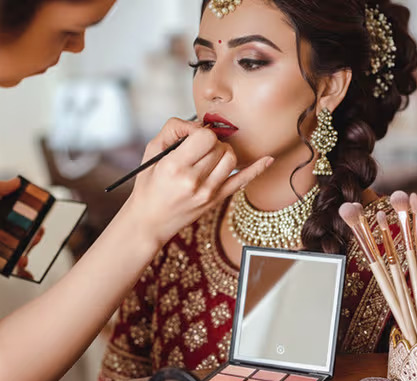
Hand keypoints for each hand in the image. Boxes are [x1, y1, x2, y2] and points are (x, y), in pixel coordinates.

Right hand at [124, 118, 272, 244]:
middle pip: (219, 146)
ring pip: (231, 158)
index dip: (200, 131)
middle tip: (198, 148)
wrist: (149, 221)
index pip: (204, 137)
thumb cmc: (148, 184)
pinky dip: (257, 168)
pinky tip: (268, 159)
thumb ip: (173, 128)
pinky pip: (242, 181)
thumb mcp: (151, 152)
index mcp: (174, 166)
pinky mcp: (216, 200)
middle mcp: (193, 180)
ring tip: (210, 156)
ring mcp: (208, 192)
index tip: (191, 137)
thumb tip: (198, 122)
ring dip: (224, 151)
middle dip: (211, 141)